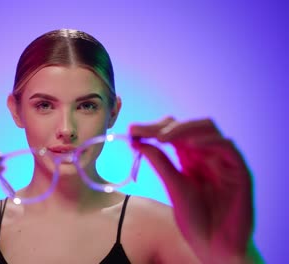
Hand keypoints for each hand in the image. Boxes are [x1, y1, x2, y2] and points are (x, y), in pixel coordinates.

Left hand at [130, 117, 253, 262]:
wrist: (214, 246)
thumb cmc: (195, 219)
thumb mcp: (172, 185)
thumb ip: (159, 162)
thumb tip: (137, 140)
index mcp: (191, 158)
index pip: (174, 132)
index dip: (153, 128)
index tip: (132, 130)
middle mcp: (207, 155)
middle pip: (189, 126)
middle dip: (165, 126)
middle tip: (144, 132)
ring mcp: (224, 161)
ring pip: (208, 129)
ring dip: (183, 129)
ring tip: (162, 137)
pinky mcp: (239, 171)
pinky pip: (227, 147)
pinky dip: (208, 142)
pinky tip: (189, 146)